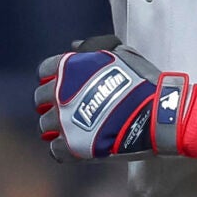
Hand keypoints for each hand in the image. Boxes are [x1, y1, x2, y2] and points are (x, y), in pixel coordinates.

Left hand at [35, 38, 186, 162]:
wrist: (157, 115)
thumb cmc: (142, 82)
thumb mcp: (122, 54)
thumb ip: (95, 47)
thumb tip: (75, 46)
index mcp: (69, 68)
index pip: (45, 71)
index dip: (53, 78)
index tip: (63, 86)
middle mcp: (61, 93)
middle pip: (40, 99)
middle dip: (52, 104)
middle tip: (68, 110)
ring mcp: (64, 121)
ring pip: (45, 126)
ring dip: (57, 128)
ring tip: (74, 130)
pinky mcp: (72, 146)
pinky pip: (55, 150)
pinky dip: (63, 150)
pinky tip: (77, 147)